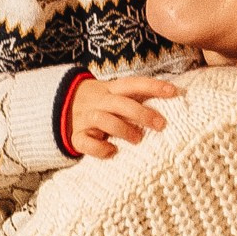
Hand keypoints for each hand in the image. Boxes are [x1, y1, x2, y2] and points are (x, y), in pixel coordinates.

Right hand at [64, 74, 183, 160]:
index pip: (133, 84)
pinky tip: (112, 151)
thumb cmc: (103, 104)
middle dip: (141, 113)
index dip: (153, 86)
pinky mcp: (77, 136)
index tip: (173, 92)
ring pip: (103, 119)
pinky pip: (86, 143)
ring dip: (123, 129)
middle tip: (161, 125)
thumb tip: (173, 98)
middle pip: (120, 103)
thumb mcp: (117, 95)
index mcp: (111, 89)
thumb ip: (138, 97)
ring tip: (138, 140)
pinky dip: (99, 148)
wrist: (63, 105)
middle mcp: (99, 101)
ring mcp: (86, 118)